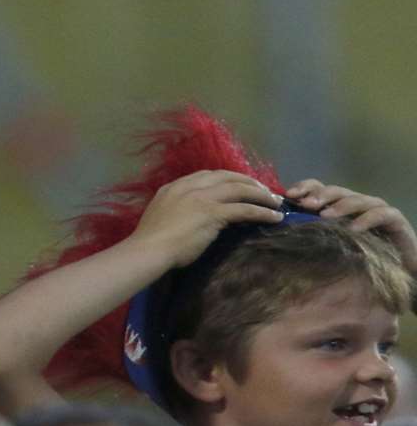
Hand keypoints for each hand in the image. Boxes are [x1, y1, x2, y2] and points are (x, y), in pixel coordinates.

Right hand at [123, 170, 283, 269]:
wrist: (149, 250)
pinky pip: (245, 209)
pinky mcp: (213, 212)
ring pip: (240, 189)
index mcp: (175, 187)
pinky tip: (274, 217)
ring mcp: (202, 198)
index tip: (239, 186)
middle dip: (248, 182)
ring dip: (261, 194)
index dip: (227, 179)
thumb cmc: (150, 240)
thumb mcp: (161, 214)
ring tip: (275, 202)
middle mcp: (189, 187)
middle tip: (263, 191)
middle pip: (227, 176)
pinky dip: (263, 211)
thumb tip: (191, 214)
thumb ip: (177, 208)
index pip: (207, 175)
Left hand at [288, 179, 416, 273]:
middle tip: (305, 204)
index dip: (305, 187)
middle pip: (336, 191)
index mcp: (339, 206)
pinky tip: (354, 229)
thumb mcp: (332, 245)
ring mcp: (376, 208)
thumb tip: (281, 233)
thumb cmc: (361, 257)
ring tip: (325, 216)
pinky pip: (380, 214)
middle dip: (320, 196)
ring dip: (340, 206)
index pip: (319, 188)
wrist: (399, 269)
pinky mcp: (395, 219)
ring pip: (357, 200)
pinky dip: (366, 220)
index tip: (289, 195)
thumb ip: (312, 234)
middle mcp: (357, 203)